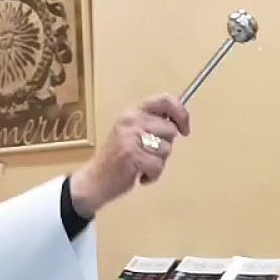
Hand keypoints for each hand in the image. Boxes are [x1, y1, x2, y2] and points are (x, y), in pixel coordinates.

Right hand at [69, 94, 190, 215]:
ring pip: (166, 150)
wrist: (95, 179)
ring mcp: (130, 137)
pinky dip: (152, 175)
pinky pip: (158, 166)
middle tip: (148, 154)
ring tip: (141, 164)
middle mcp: (131, 120)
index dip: (181, 113)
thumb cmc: (117, 158)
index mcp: (133, 111)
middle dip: (165, 146)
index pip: (165, 100)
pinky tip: (139, 174)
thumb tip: (180, 122)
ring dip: (158, 163)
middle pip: (170, 130)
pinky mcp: (132, 155)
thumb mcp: (132, 132)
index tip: (184, 129)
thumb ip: (153, 124)